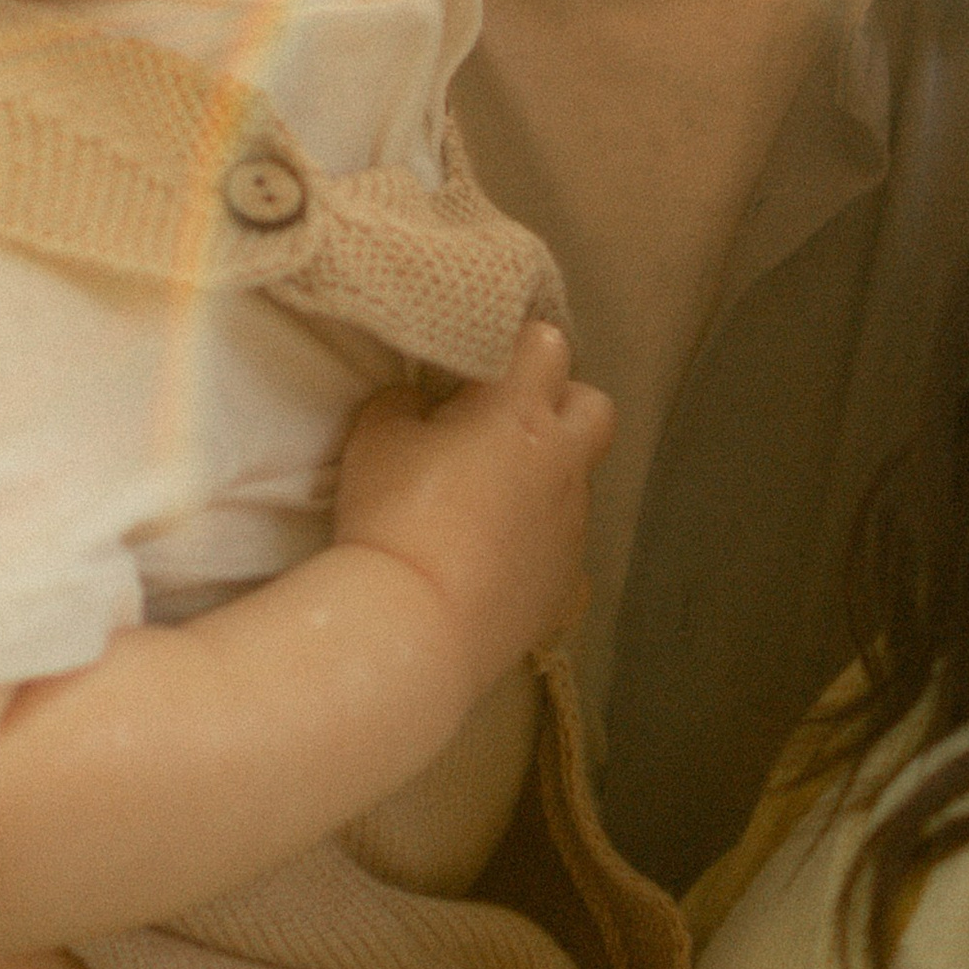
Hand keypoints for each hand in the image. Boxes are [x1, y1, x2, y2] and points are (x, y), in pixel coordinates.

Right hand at [337, 319, 611, 678]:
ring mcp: (572, 524)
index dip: (517, 346)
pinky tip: (494, 559)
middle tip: (505, 424)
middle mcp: (561, 461)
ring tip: (489, 502)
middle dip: (560, 404)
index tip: (481, 366)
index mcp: (519, 412)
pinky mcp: (569, 581)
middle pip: (594, 406)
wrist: (414, 625)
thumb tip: (424, 403)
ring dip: (544, 476)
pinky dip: (536, 540)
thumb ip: (406, 403)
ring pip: (576, 479)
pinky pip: (562, 544)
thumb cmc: (392, 518)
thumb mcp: (375, 438)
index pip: (546, 343)